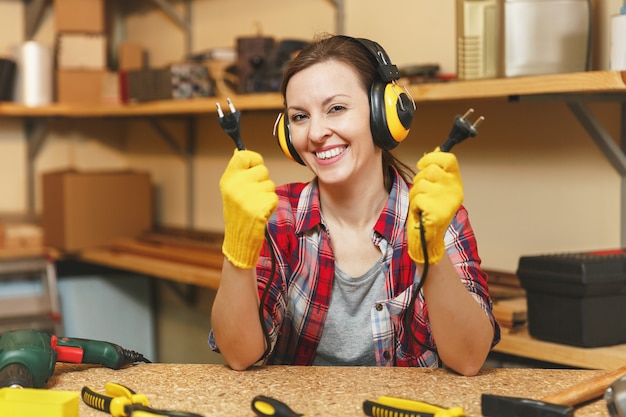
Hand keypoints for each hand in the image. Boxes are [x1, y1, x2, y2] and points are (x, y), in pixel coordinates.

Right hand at [220, 149, 277, 268]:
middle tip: (254, 195)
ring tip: (256, 205)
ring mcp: (247, 197)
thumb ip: (237, 172)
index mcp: (228, 179)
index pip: (243, 155)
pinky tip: (261, 213)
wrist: (239, 238)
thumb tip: (239, 151)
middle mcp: (236, 186)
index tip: (254, 167)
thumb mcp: (231, 190)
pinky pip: (274, 197)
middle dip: (263, 181)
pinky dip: (271, 205)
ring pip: (270, 184)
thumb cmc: (237, 212)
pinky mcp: (259, 208)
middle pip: (263, 170)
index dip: (254, 159)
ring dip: (267, 194)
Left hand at [407, 148, 463, 263]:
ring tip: (421, 204)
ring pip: (421, 184)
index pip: (449, 159)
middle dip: (419, 180)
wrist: (429, 236)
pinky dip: (414, 206)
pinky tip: (420, 212)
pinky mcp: (437, 213)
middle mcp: (455, 190)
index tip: (422, 164)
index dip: (432, 158)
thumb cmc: (431, 210)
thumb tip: (436, 151)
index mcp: (456, 182)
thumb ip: (437, 171)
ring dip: (415, 194)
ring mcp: (447, 202)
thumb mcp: (437, 188)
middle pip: (430, 170)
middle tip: (422, 193)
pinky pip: (418, 199)